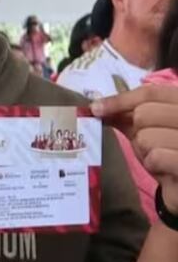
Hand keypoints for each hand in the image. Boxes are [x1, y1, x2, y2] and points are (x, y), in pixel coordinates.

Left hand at [93, 85, 177, 210]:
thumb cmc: (166, 154)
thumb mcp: (148, 130)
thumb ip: (128, 116)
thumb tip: (97, 106)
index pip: (151, 92)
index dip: (121, 99)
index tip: (96, 109)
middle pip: (144, 113)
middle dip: (137, 132)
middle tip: (149, 145)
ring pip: (146, 136)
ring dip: (145, 151)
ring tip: (160, 158)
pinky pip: (156, 156)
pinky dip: (153, 164)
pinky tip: (164, 168)